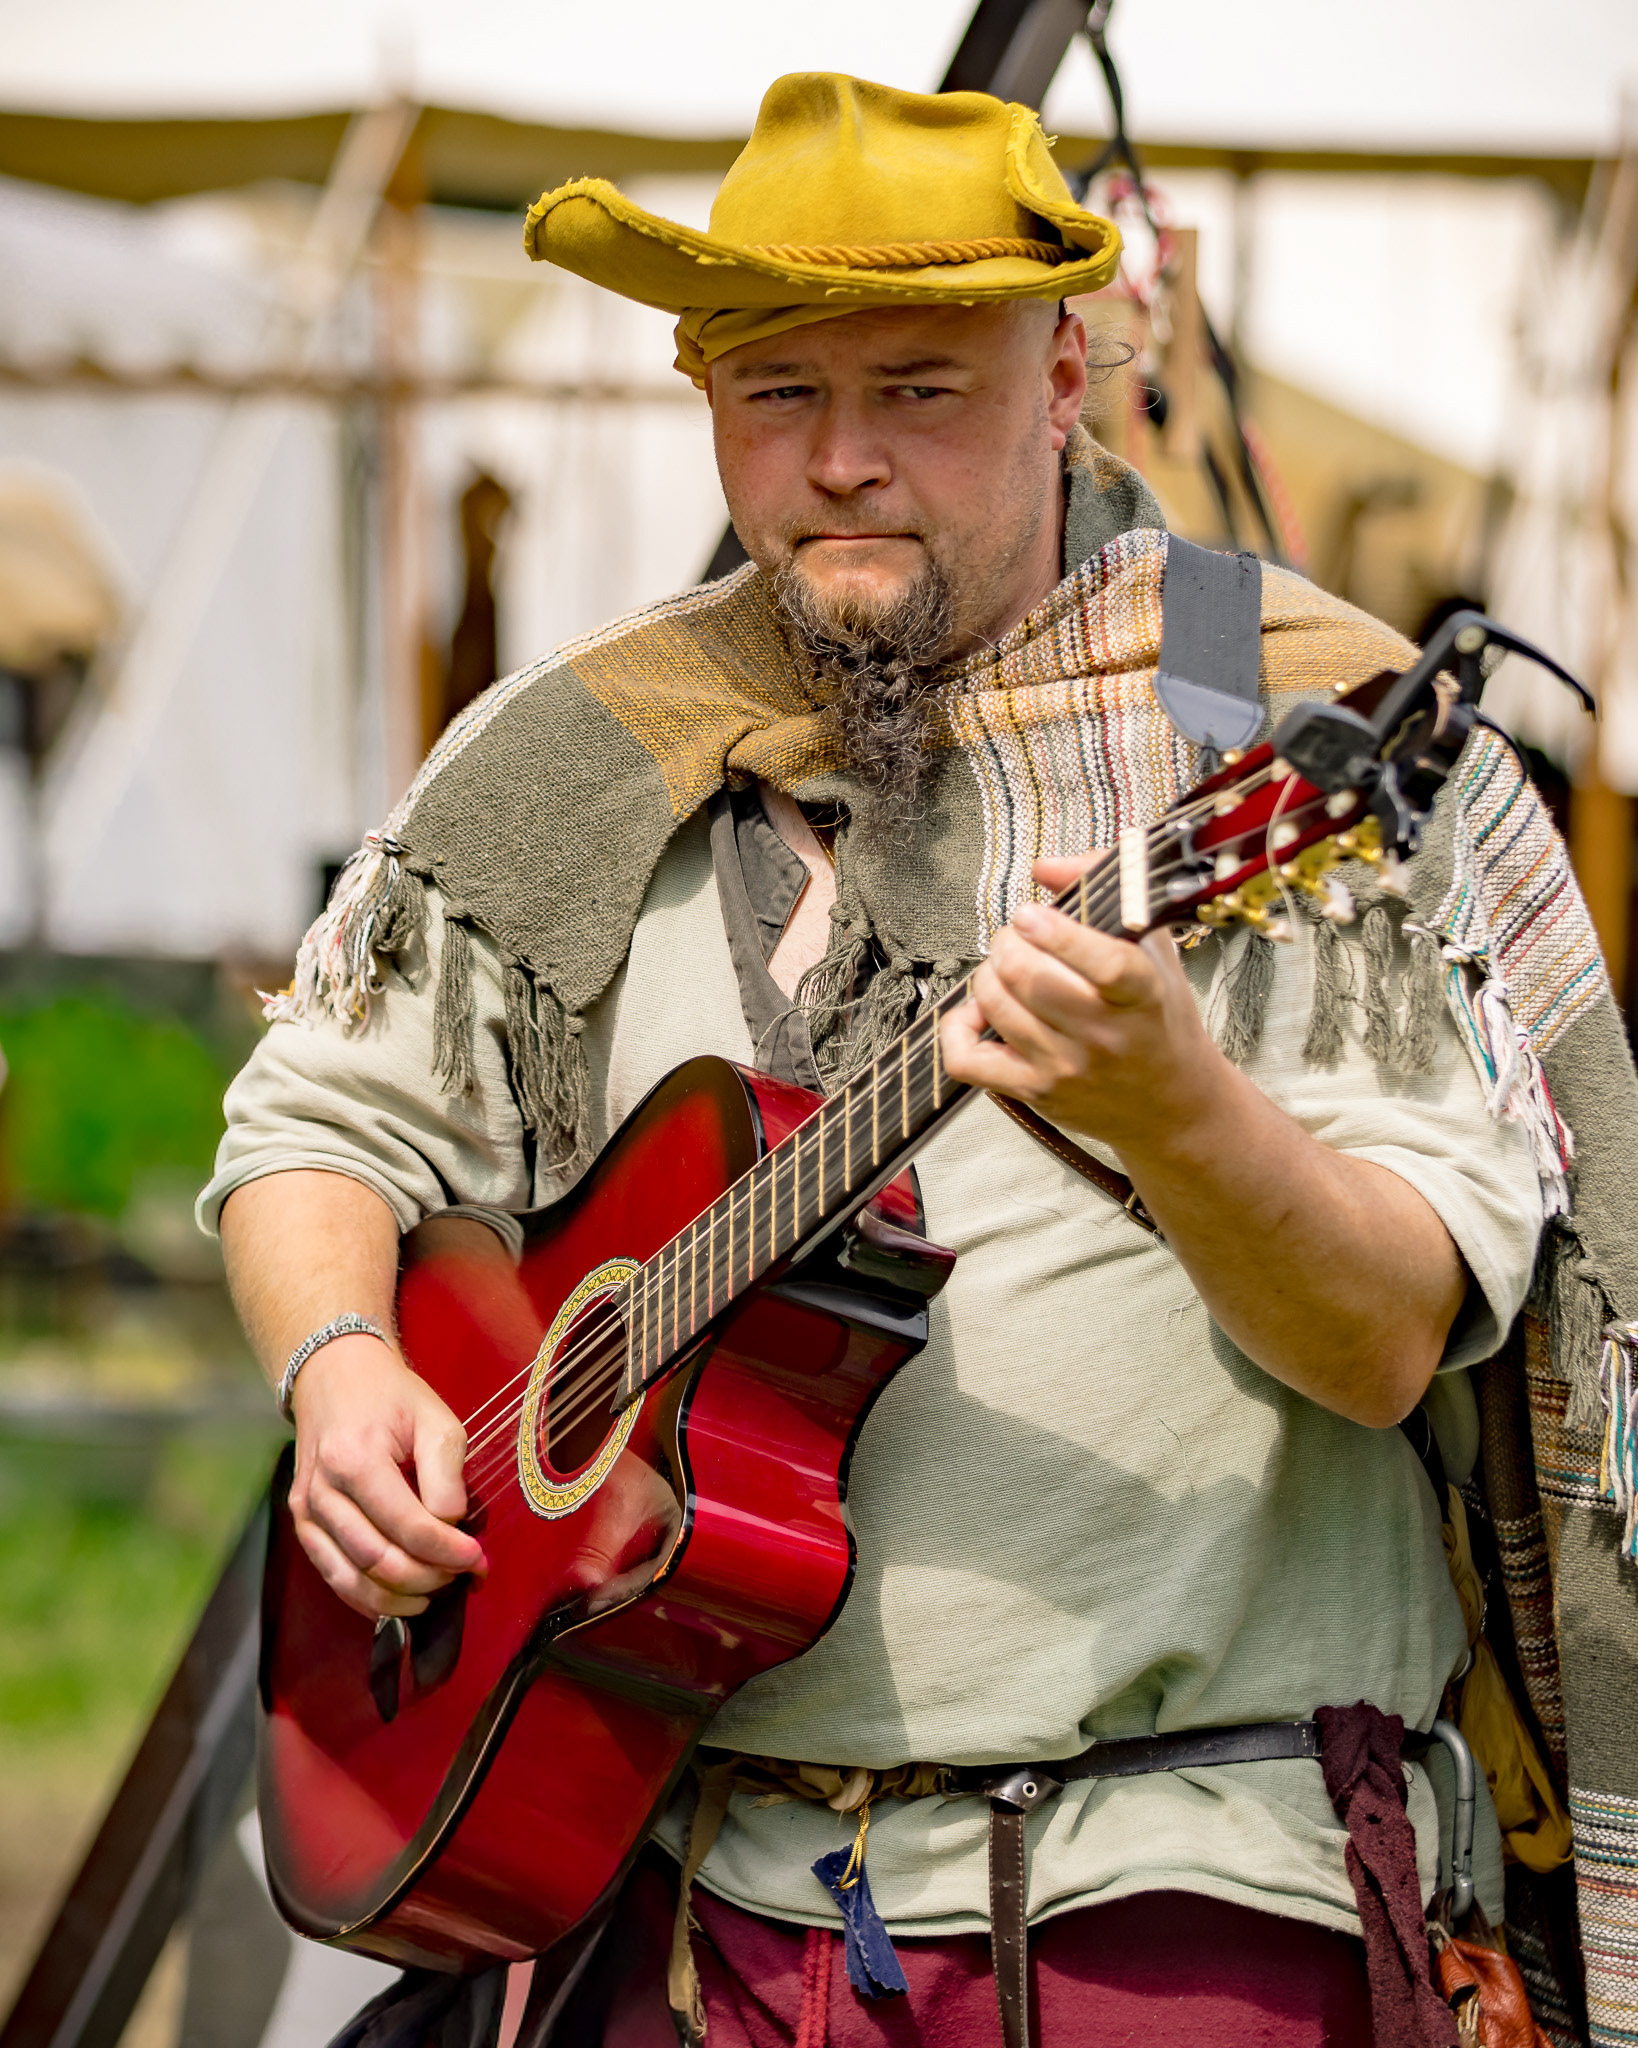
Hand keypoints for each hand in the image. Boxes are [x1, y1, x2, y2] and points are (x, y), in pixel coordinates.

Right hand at [288, 1335, 485, 1618]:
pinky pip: (333, 1576)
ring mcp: (307, 1511)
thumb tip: (452, 1525)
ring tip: (437, 1590)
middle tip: (462, 1574)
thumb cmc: (389, 1396)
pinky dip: (368, 1597)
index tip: (478, 1558)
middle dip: (428, 1577)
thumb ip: (447, 1474)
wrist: (333, 1376)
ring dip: (399, 1597)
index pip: (407, 1526)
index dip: (447, 1551)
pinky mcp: (303, 1524)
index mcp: (356, 1459)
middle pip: (378, 1559)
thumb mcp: (435, 1418)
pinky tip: (402, 1598)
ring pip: (353, 1578)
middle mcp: (323, 1491)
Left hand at [939, 855, 1230, 1156]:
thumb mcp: (1152, 949)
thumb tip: (1045, 868)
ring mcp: (1065, 1067)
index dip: (1059, 933)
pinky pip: (967, 1060)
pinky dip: (957, 1027)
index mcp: (1143, 995)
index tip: (1034, 914)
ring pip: (995, 1005)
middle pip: (1028, 977)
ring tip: (1005, 969)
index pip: (1107, 964)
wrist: (1171, 1103)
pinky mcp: (1034, 1092)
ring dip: (988, 973)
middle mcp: (1104, 1035)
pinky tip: (978, 1012)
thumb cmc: (1158, 1019)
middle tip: (1018, 937)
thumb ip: (1104, 890)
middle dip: (1009, 941)